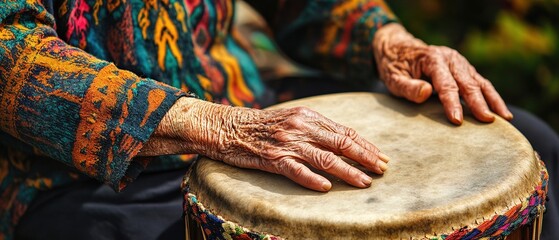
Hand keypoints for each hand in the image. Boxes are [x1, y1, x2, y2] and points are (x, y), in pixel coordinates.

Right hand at [142, 98, 389, 191]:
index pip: (344, 131)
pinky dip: (312, 179)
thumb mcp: (291, 118)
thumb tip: (343, 141)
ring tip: (364, 183)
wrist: (228, 127)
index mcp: (308, 116)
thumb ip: (315, 128)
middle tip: (383, 170)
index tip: (382, 156)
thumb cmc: (262, 125)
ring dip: (348, 172)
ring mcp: (287, 143)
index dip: (366, 145)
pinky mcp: (272, 158)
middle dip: (366, 157)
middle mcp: (301, 127)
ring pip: (325, 158)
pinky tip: (326, 187)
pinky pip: (296, 170)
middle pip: (341, 143)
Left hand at [372, 23, 512, 124]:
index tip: (457, 120)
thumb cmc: (394, 66)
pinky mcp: (464, 69)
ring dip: (492, 100)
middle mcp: (451, 58)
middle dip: (478, 103)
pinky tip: (500, 111)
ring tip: (504, 118)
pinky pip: (480, 83)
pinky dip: (491, 96)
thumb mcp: (393, 77)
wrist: (398, 48)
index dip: (452, 103)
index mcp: (433, 59)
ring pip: (479, 82)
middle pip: (467, 83)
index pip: (446, 84)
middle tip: (488, 121)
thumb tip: (427, 92)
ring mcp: (460, 63)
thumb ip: (408, 86)